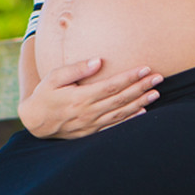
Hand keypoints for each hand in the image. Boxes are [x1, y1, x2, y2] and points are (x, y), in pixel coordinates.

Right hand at [18, 58, 161, 139]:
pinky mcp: (92, 132)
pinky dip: (130, 119)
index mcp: (81, 97)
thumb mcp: (54, 77)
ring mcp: (91, 125)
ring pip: (121, 113)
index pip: (112, 86)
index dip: (130, 77)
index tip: (145, 68)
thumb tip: (98, 61)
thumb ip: (76, 69)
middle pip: (121, 99)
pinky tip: (143, 112)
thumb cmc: (45, 94)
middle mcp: (89, 113)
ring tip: (156, 93)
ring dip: (140, 102)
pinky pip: (115, 126)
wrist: (35, 121)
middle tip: (159, 78)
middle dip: (141, 87)